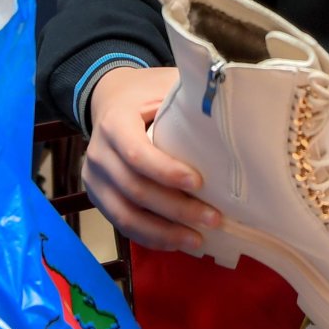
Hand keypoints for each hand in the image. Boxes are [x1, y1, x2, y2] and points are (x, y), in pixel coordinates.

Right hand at [82, 65, 220, 251]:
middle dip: (176, 209)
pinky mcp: (98, 197)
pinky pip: (122, 224)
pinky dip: (150, 237)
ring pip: (125, 215)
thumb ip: (189, 96)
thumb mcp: (163, 85)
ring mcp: (94, 179)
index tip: (199, 183)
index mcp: (114, 122)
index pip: (136, 153)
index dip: (166, 172)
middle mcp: (98, 153)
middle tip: (213, 218)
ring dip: (164, 232)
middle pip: (134, 190)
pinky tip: (177, 243)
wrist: (108, 100)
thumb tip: (233, 108)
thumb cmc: (145, 94)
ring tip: (198, 240)